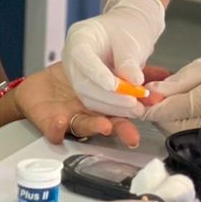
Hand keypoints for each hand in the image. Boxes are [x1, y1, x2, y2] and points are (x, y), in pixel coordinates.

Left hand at [10, 62, 143, 147]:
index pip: (124, 109)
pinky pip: (53, 128)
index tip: (151, 105)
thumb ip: (131, 69)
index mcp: (104, 104)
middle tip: (132, 134)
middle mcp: (90, 114)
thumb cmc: (70, 82)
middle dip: (121, 129)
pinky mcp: (49, 122)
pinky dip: (56, 128)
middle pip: (108, 124)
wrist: (37, 90)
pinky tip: (60, 123)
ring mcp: (71, 118)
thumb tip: (163, 73)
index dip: (138, 108)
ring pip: (84, 126)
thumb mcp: (103, 67)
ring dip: (94, 127)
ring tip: (104, 126)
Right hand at [65, 0, 165, 118]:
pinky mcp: (87, 88)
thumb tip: (134, 81)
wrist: (129, 32)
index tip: (114, 85)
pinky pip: (97, 102)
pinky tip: (132, 109)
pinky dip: (115, 108)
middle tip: (133, 102)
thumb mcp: (131, 40)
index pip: (82, 57)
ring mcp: (78, 74)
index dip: (97, 73)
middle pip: (83, 82)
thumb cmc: (127, 29)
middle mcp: (73, 58)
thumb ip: (129, 61)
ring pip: (89, 97)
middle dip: (110, 96)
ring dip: (114, 106)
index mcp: (79, 37)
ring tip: (138, 108)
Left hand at [145, 31, 200, 132]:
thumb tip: (152, 94)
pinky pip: (193, 137)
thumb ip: (177, 82)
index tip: (139, 101)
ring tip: (176, 101)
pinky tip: (187, 112)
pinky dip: (184, 126)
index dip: (150, 106)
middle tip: (157, 97)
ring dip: (171, 120)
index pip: (169, 110)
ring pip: (180, 134)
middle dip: (159, 112)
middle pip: (171, 126)